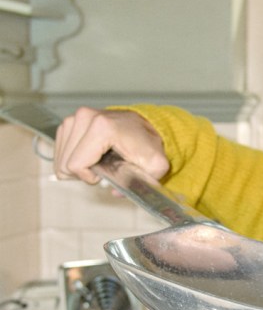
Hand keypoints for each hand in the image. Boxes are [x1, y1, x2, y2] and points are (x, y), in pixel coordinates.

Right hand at [53, 107, 169, 184]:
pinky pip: (60, 151)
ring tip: (99, 160)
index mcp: (103, 127)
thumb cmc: (148, 145)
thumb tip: (115, 192)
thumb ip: (140, 183)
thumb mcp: (155, 167)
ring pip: (60, 158)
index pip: (76, 165)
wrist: (146, 126)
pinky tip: (91, 154)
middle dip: (84, 172)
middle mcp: (85, 117)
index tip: (106, 174)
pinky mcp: (70, 121)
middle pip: (65, 163)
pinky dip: (74, 157)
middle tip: (103, 168)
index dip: (90, 178)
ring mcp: (75, 118)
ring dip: (79, 166)